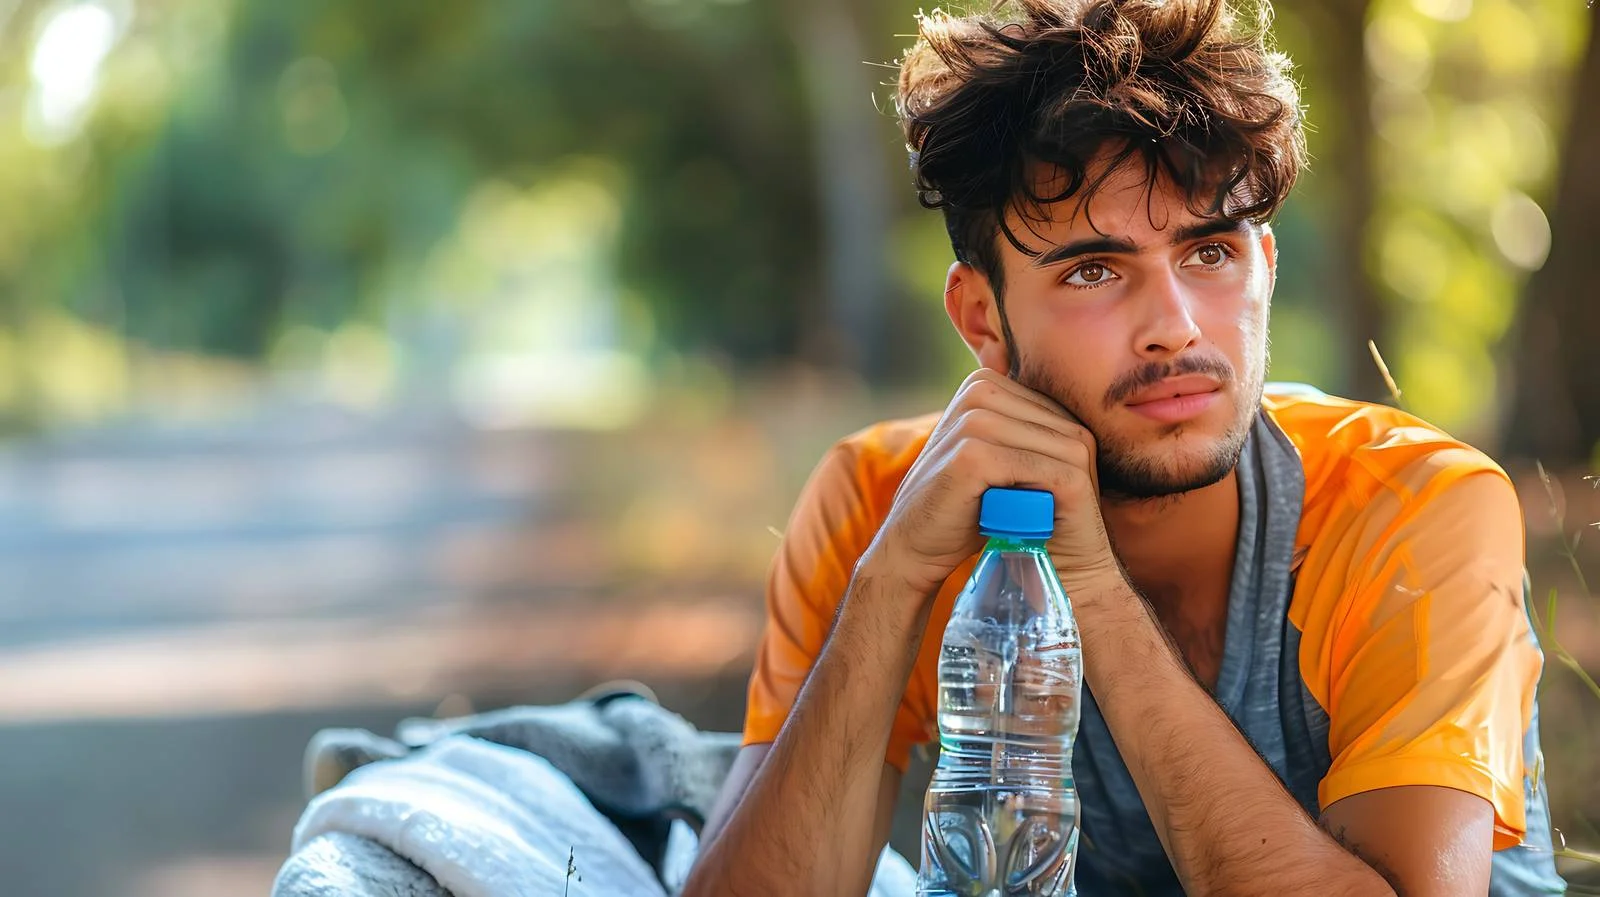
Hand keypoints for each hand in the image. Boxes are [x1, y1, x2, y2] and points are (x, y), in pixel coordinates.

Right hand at [859, 369, 1121, 604]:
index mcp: (985, 381)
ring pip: (1057, 449)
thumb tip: (1090, 423)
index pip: (1061, 412)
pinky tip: (1042, 517)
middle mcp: (978, 389)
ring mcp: (972, 419)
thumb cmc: (967, 502)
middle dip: (1075, 470)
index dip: (1072, 453)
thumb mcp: (999, 454)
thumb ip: (1028, 431)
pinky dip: (1049, 495)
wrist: (917, 543)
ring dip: (1065, 485)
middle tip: (1064, 506)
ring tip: (1055, 512)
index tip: (1060, 487)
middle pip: (1064, 427)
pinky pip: (1036, 470)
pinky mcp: (970, 453)